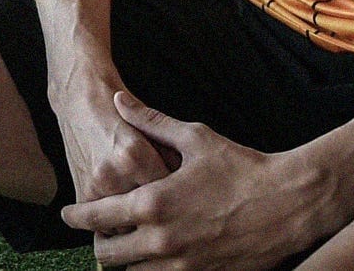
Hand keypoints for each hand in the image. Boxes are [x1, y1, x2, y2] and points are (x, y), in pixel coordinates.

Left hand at [61, 92, 333, 269]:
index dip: (76, 216)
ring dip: (126, 259)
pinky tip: (159, 252)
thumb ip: (151, 121)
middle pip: (107, 256)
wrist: (286, 203)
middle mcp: (160, 242)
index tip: (67, 213)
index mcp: (154, 204)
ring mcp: (180, 268)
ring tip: (130, 239)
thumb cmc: (240, 166)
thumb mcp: (194, 137)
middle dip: (99, 242)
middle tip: (102, 229)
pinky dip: (152, 270)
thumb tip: (118, 100)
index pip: (97, 217)